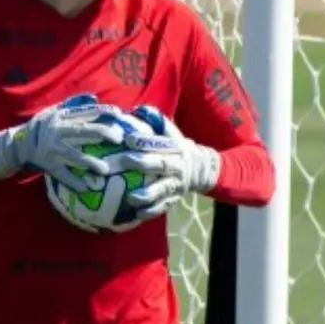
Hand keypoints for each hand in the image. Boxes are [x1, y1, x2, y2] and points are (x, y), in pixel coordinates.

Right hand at [0, 93, 125, 191]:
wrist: (15, 145)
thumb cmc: (40, 127)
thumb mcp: (52, 112)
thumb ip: (72, 104)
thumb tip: (93, 98)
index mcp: (59, 117)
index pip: (84, 113)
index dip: (101, 112)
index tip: (118, 113)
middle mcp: (56, 131)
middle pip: (82, 131)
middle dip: (102, 133)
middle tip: (119, 139)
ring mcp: (51, 149)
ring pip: (73, 155)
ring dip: (90, 162)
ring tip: (105, 170)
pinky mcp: (47, 164)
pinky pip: (61, 173)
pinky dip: (73, 181)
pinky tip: (85, 188)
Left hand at [114, 105, 220, 221]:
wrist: (203, 170)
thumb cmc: (178, 149)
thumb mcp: (172, 133)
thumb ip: (157, 122)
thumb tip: (139, 109)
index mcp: (176, 147)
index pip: (160, 142)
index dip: (145, 141)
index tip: (127, 139)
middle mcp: (178, 166)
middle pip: (161, 164)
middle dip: (142, 163)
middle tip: (122, 162)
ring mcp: (177, 184)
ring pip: (163, 189)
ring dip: (148, 194)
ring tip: (132, 198)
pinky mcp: (174, 199)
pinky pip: (163, 207)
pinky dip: (151, 211)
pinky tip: (137, 214)